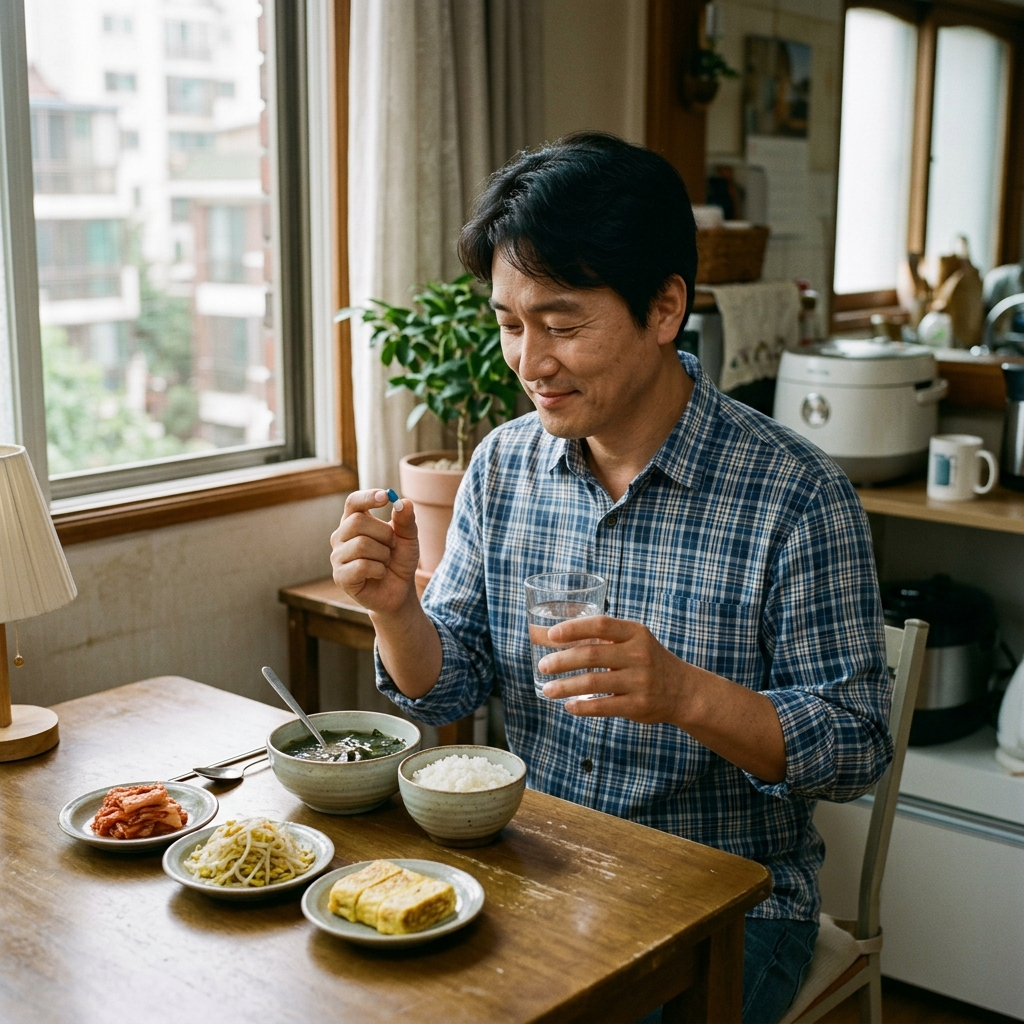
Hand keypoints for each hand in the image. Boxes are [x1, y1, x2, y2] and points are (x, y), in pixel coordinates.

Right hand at [330, 490, 419, 612]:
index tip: (385, 497)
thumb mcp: (408, 538)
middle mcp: (341, 536)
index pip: (353, 502)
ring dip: (383, 554)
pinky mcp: (340, 576)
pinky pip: (361, 566)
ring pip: (361, 544)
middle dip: (384, 533)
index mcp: (354, 522)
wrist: (399, 591)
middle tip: (392, 545)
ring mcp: (338, 557)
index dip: (367, 497)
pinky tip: (379, 573)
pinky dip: (379, 570)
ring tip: (385, 562)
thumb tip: (403, 502)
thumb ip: (406, 521)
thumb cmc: (399, 561)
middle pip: (357, 521)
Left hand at [538, 616, 689, 723]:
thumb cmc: (646, 660)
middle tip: (543, 665)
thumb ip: (598, 638)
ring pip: (594, 682)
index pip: (601, 624)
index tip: (551, 635)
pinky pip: (604, 706)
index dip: (574, 628)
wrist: (683, 690)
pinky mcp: (638, 705)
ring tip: (548, 690)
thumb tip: (546, 634)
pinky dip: (582, 707)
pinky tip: (569, 706)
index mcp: (635, 633)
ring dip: (566, 686)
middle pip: (592, 655)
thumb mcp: (631, 641)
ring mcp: (640, 681)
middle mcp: (639, 654)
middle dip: (562, 660)